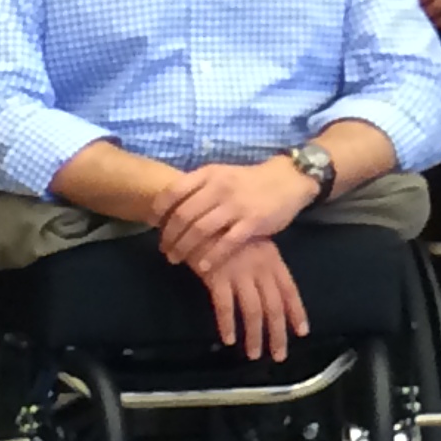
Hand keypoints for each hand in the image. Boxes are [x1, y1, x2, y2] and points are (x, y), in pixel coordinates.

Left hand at [154, 157, 310, 267]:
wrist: (288, 179)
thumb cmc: (248, 181)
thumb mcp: (222, 175)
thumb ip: (199, 188)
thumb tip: (169, 209)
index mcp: (210, 174)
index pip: (174, 191)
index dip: (159, 209)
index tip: (152, 223)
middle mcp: (220, 187)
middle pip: (184, 215)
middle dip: (169, 235)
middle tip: (164, 249)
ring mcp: (237, 205)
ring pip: (200, 230)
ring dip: (184, 248)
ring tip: (175, 259)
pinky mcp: (253, 222)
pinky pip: (226, 243)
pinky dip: (211, 256)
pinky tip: (202, 266)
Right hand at [195, 235, 309, 358]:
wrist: (199, 214)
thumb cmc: (225, 231)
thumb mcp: (252, 245)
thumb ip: (262, 267)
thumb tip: (270, 293)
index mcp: (271, 258)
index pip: (289, 289)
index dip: (296, 311)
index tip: (302, 332)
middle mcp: (259, 266)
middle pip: (274, 305)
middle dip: (278, 333)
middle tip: (279, 355)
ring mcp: (239, 271)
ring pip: (252, 310)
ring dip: (254, 335)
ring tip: (254, 355)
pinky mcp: (216, 276)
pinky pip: (225, 306)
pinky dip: (227, 324)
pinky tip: (228, 339)